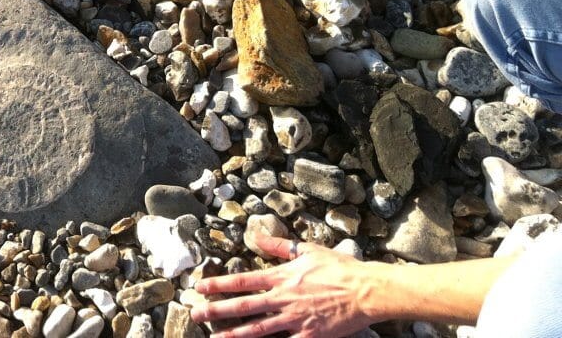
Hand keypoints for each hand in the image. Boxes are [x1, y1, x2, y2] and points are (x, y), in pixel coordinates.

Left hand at [191, 232, 383, 337]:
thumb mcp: (307, 250)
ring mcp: (295, 318)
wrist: (367, 290)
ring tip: (214, 337)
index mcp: (281, 277)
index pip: (242, 281)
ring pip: (258, 329)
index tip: (199, 287)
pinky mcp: (309, 335)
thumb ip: (277, 245)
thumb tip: (255, 235)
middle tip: (195, 313)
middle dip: (216, 310)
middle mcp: (283, 298)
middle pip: (243, 306)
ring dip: (234, 333)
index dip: (218, 284)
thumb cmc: (339, 268)